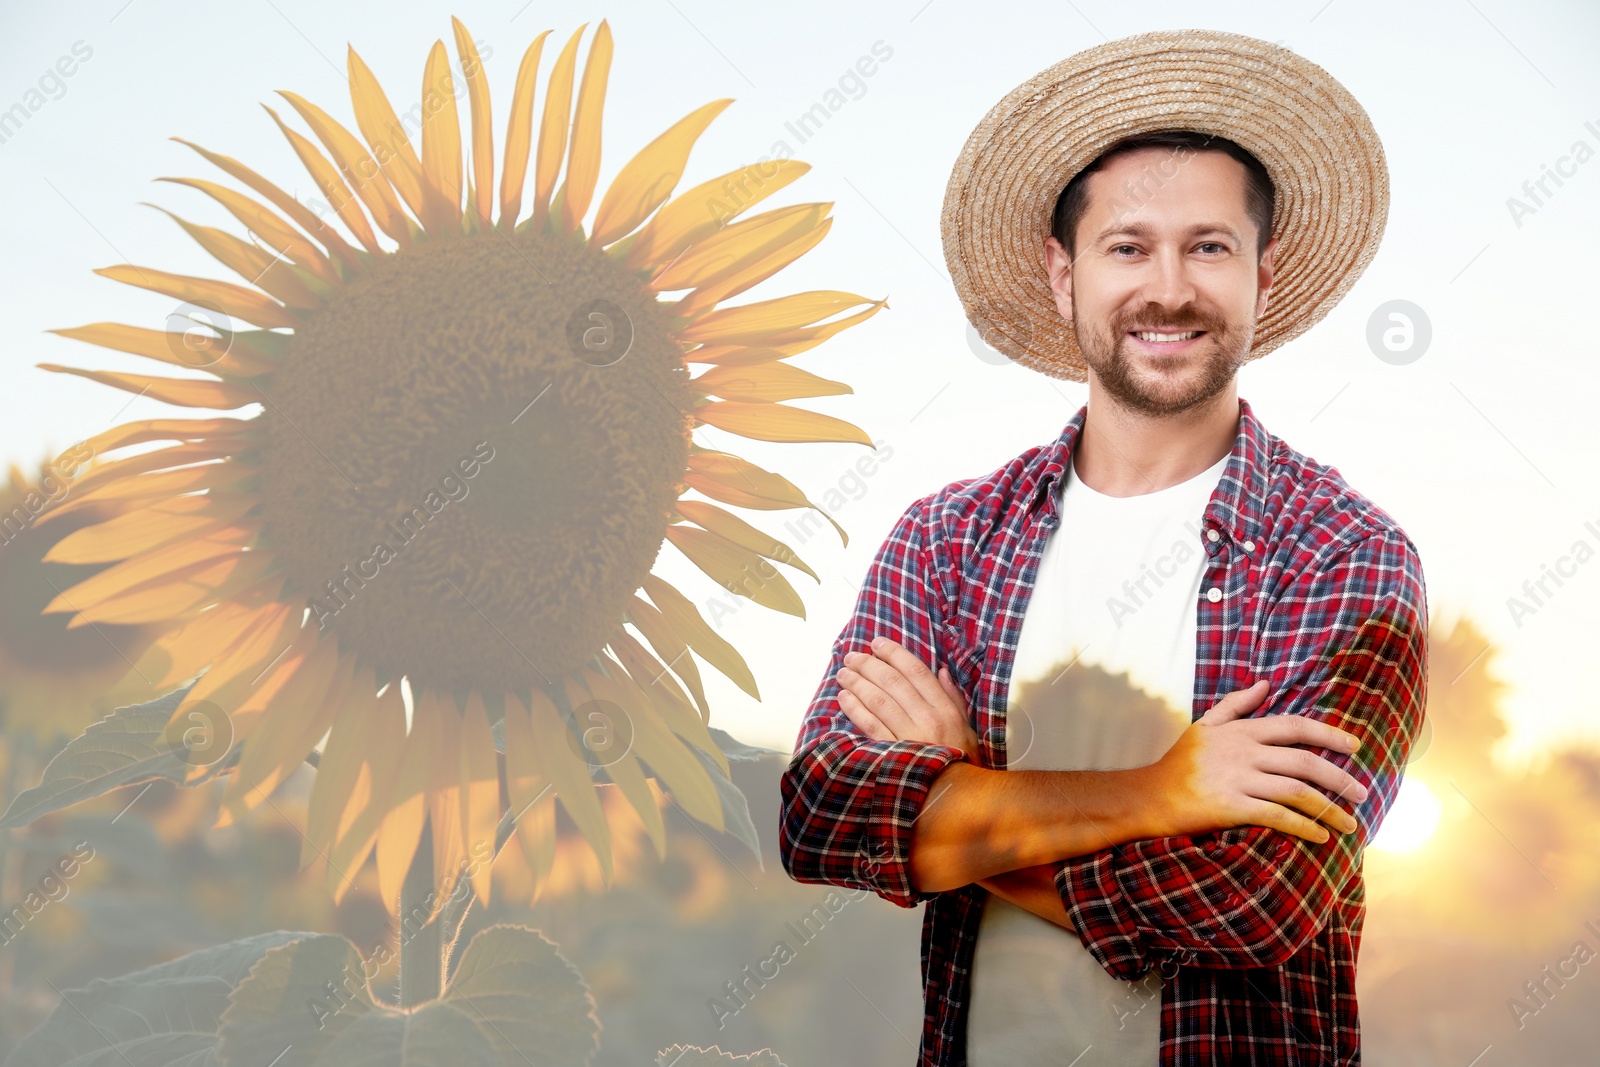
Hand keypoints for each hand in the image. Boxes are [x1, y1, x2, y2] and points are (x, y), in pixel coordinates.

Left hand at [835, 636, 980, 759]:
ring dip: (857, 683)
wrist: (956, 798)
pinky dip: (855, 709)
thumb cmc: (961, 762)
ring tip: (843, 673)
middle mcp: (928, 719)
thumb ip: (954, 698)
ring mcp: (909, 736)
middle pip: (893, 682)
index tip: (877, 643)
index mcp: (946, 710)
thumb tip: (941, 671)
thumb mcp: (967, 728)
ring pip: (878, 700)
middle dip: (869, 665)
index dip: (894, 654)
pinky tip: (844, 697)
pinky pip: (870, 725)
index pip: (916, 671)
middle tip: (852, 656)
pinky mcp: (893, 754)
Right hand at [1145, 680, 1368, 844]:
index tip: (1355, 746)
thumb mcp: (1205, 725)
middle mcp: (1243, 752)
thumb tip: (1266, 685)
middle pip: (1305, 762)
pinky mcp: (1232, 807)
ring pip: (1297, 791)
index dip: (1329, 734)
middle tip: (1362, 793)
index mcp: (1241, 731)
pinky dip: (1304, 827)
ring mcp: (1238, 780)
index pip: (1294, 727)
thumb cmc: (1179, 763)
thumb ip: (1236, 704)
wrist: (1149, 797)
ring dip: (1330, 808)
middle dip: (1340, 778)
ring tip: (1350, 824)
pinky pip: (1278, 816)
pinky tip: (1321, 837)